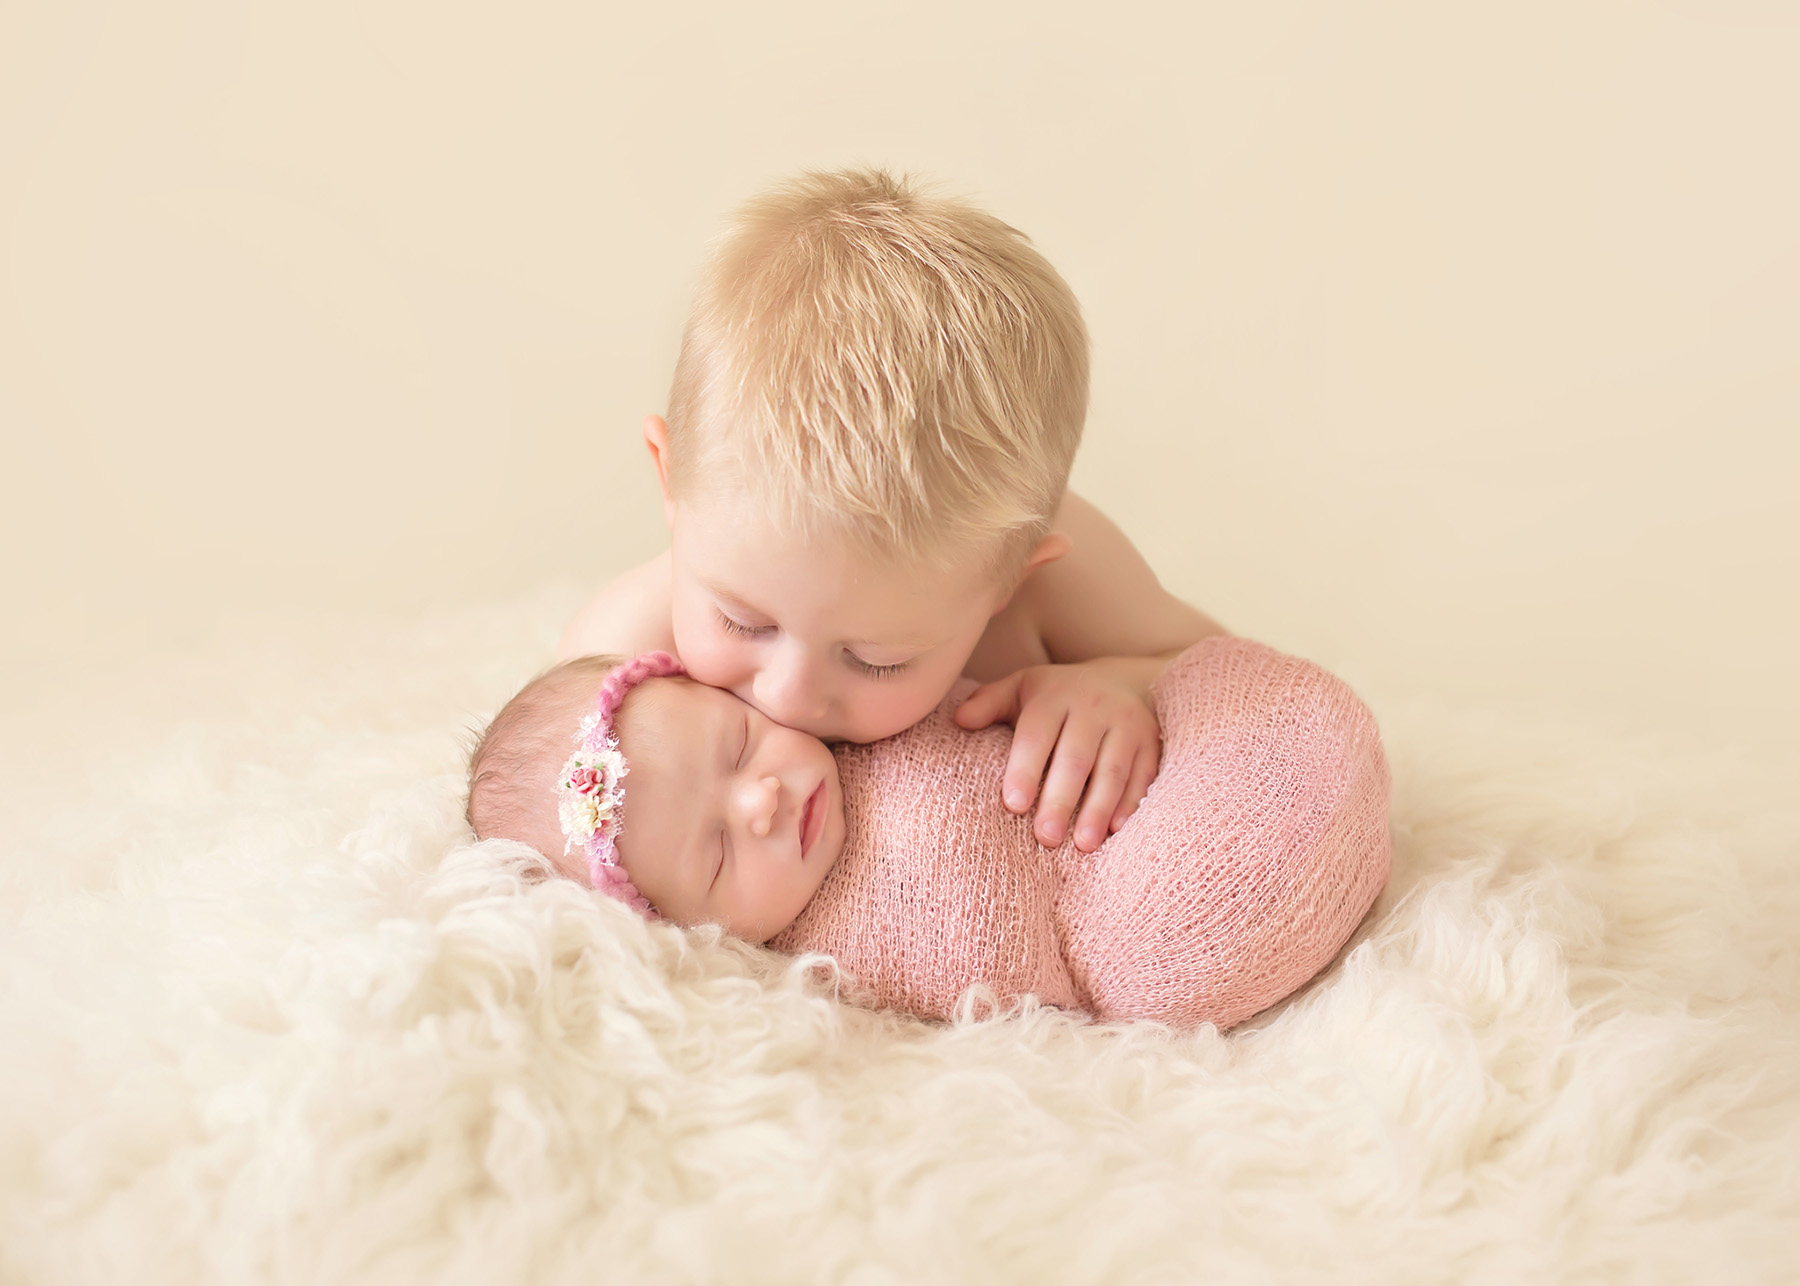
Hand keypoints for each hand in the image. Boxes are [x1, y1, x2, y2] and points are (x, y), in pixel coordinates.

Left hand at [954, 657, 1163, 852]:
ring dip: (1097, 809)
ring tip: (1082, 845)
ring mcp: (1127, 724)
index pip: (1037, 734)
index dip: (1024, 769)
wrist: (1122, 680)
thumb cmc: (1058, 696)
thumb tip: (958, 720)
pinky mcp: (1151, 742)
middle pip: (1075, 758)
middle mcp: (1093, 707)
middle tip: (1045, 838)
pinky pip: (1143, 775)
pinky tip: (1116, 831)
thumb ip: (990, 703)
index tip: (1013, 805)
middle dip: (1060, 799)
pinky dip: (1130, 804)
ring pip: (1112, 770)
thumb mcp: (1023, 688)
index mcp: (1055, 695)